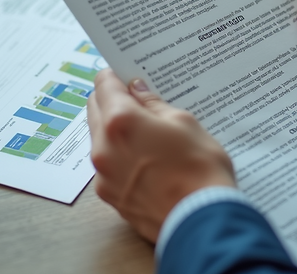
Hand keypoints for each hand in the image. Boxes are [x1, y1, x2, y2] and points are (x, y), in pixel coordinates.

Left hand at [87, 69, 235, 241]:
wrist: (201, 221)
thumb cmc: (200, 168)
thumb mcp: (184, 123)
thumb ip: (155, 104)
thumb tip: (138, 90)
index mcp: (121, 121)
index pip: (104, 84)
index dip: (115, 75)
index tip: (126, 74)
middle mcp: (103, 147)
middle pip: (95, 110)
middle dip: (112, 100)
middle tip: (136, 99)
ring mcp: (103, 175)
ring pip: (99, 139)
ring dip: (114, 130)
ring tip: (145, 132)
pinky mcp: (110, 197)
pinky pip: (108, 166)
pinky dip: (120, 156)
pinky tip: (145, 159)